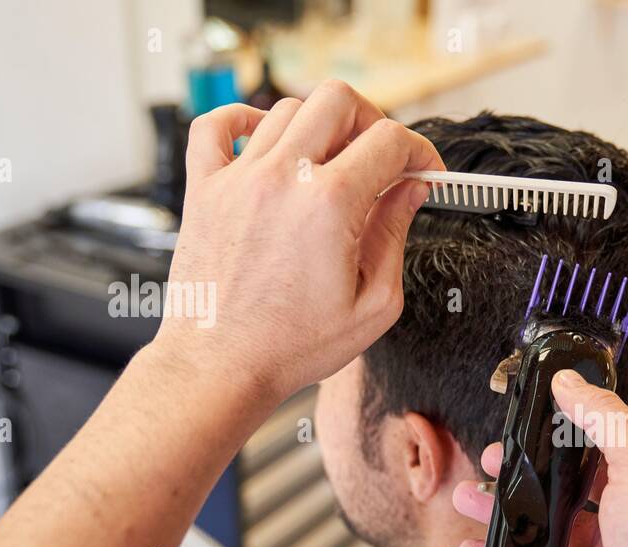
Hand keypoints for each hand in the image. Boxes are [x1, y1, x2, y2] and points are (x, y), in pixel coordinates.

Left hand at [152, 81, 443, 405]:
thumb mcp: (373, 304)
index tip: (423, 173)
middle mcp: (282, 180)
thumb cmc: (292, 346)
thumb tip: (408, 192)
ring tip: (329, 165)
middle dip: (372, 121)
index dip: (420, 153)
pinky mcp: (204, 188)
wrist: (221, 365)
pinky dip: (245, 119)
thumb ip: (394, 236)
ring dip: (319, 128)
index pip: (390, 141)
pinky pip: (216, 124)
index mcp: (330, 206)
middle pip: (338, 100)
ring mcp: (237, 178)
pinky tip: (266, 142)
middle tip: (380, 158)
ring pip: (287, 108)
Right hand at [451, 369, 627, 546]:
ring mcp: (620, 546)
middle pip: (575, 475)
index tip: (529, 414)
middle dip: (530, 468)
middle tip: (494, 462)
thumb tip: (573, 384)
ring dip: (516, 511)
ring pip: (557, 520)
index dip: (567, 419)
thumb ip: (606, 419)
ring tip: (474, 501)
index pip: (609, 427)